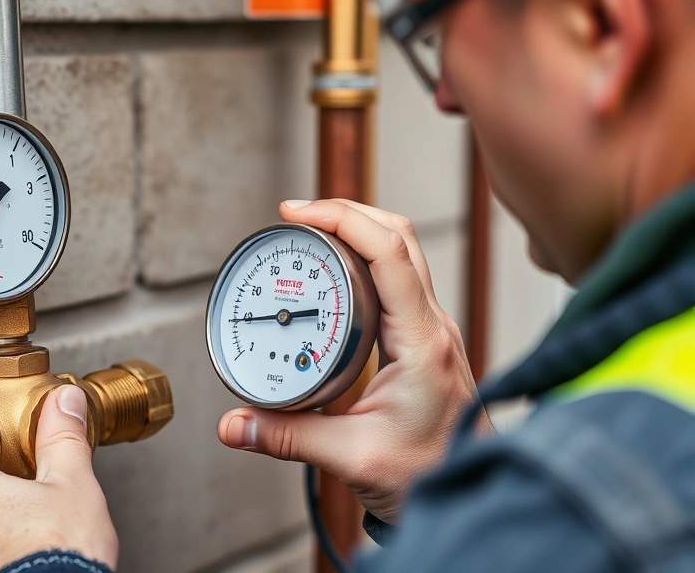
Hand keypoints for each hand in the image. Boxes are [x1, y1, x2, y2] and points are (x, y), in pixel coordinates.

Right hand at [218, 199, 489, 523]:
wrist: (467, 490)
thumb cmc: (428, 474)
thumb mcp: (351, 458)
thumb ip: (287, 438)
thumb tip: (233, 426)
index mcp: (421, 344)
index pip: (390, 255)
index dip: (343, 221)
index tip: (298, 212)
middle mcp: (432, 326)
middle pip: (399, 236)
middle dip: (346, 211)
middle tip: (296, 214)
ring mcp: (431, 329)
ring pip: (402, 251)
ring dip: (358, 228)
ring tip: (309, 232)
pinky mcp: (423, 337)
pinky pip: (399, 277)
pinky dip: (365, 256)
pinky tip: (334, 269)